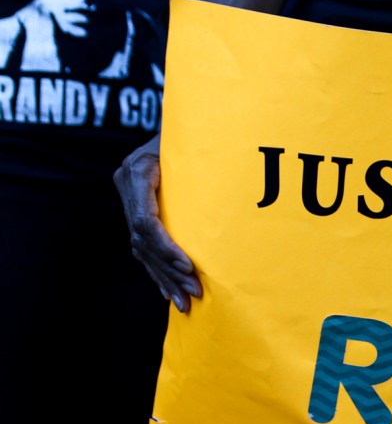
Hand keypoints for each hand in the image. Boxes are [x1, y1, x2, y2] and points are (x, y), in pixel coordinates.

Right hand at [114, 134, 201, 311]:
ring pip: (143, 250)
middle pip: (144, 241)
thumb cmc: (199, 125)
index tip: (190, 267)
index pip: (145, 221)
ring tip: (186, 304)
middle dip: (170, 270)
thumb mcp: (196, 137)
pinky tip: (170, 294)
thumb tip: (232, 163)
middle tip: (196, 294)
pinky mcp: (139, 212)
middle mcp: (128, 186)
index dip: (167, 248)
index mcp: (137, 170)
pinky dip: (159, 273)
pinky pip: (145, 249)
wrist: (183, 119)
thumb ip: (203, 154)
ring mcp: (130, 200)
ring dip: (165, 279)